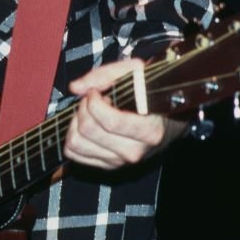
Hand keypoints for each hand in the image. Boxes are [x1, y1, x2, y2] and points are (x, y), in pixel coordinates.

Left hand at [63, 59, 184, 169]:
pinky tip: (88, 125)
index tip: (95, 92)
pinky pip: (75, 154)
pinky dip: (73, 137)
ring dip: (76, 123)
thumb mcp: (135, 74)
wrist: (165, 122)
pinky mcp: (107, 165)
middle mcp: (134, 151)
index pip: (110, 122)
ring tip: (89, 113)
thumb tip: (76, 87)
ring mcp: (120, 161)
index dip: (94, 102)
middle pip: (89, 130)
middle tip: (92, 100)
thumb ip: (105, 75)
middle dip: (83, 108)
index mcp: (148, 131)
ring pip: (77, 144)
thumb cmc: (150, 96)